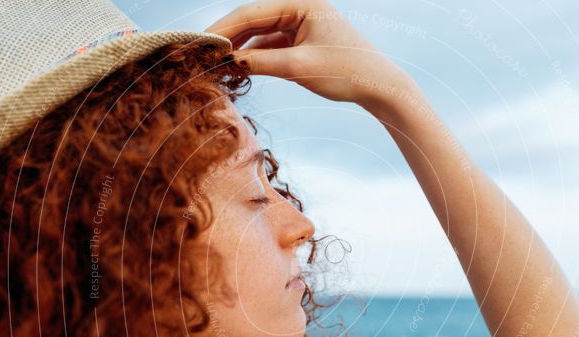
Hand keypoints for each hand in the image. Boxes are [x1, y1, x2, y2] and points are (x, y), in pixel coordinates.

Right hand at [205, 0, 412, 106]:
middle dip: (227, 37)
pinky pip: (270, 45)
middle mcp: (299, 6)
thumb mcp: (299, 68)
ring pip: (259, 33)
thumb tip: (228, 62)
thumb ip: (262, 62)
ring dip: (238, 47)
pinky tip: (236, 67)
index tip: (200, 42)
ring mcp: (300, 23)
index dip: (223, 28)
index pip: (252, 11)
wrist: (378, 86)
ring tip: (213, 62)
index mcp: (302, 1)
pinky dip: (254, 56)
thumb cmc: (346, 72)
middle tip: (200, 53)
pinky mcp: (301, 40)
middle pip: (253, 19)